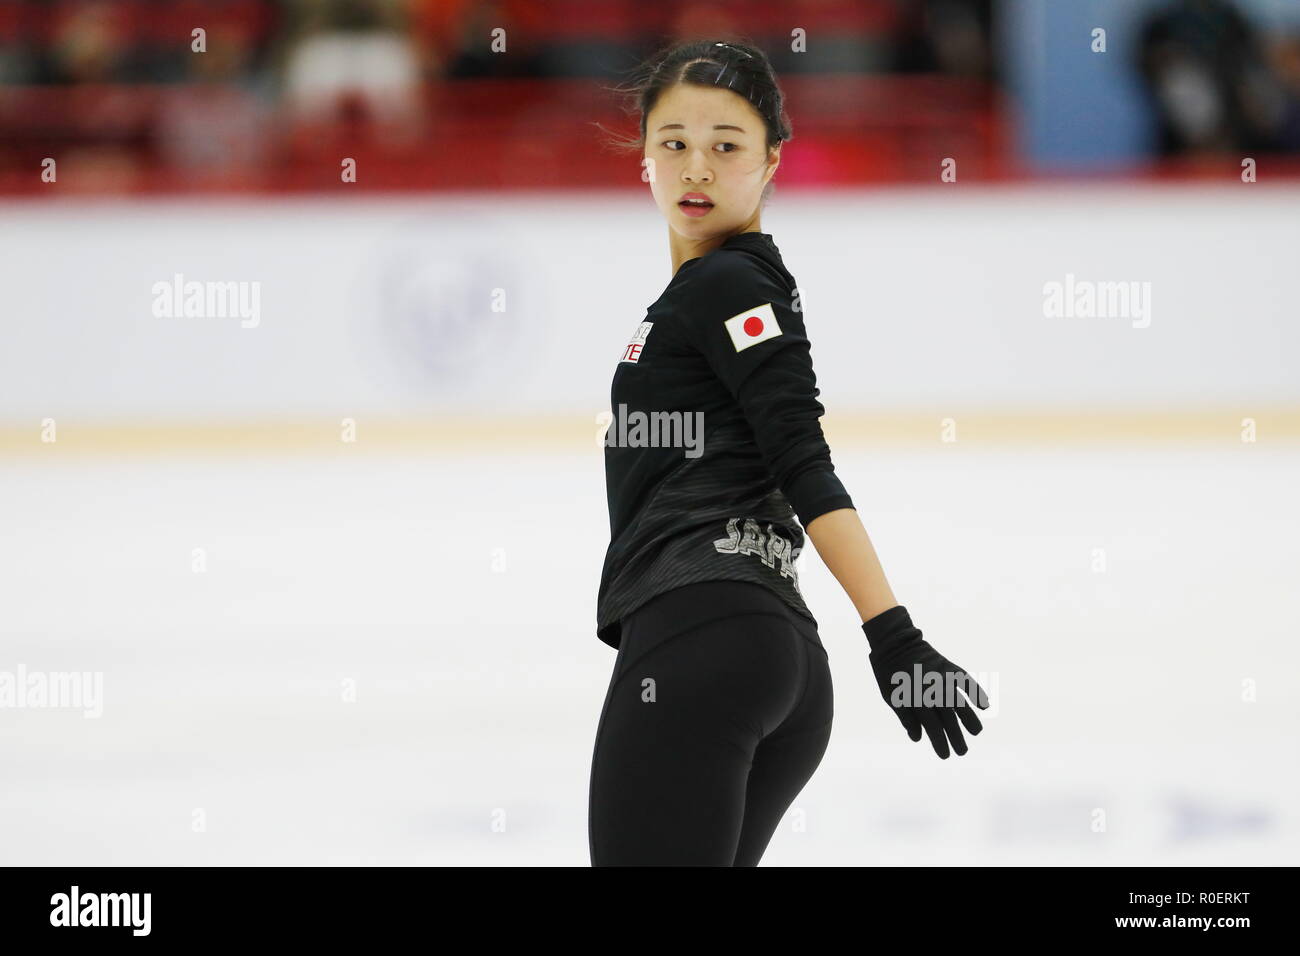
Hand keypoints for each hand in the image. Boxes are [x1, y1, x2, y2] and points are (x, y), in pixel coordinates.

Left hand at [861, 606, 988, 757]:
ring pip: (960, 702)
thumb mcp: (891, 697)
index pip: (932, 727)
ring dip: (969, 719)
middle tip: (961, 752)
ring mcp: (942, 678)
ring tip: (976, 732)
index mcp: (915, 699)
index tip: (945, 755)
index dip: (939, 743)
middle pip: (948, 719)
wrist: (894, 643)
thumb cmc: (889, 674)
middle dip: (956, 737)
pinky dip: (976, 692)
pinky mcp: (948, 667)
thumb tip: (918, 739)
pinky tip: (984, 705)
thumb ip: (906, 718)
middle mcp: (931, 690)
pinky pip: (965, 681)